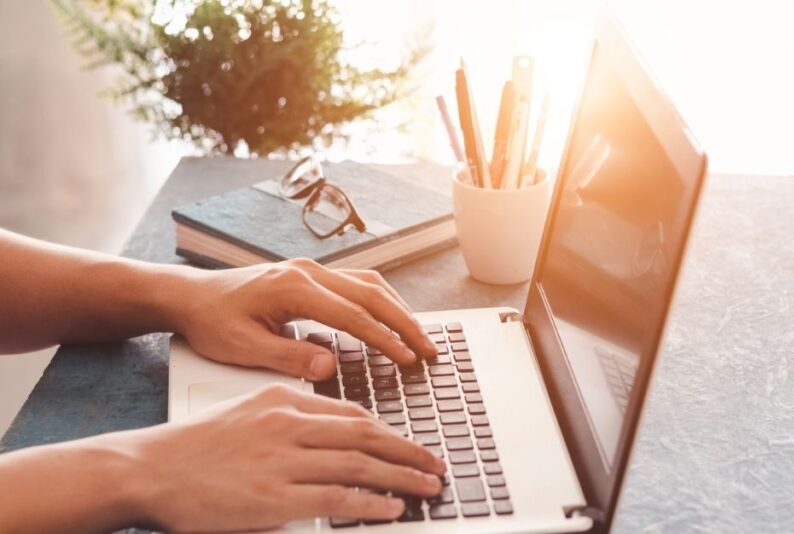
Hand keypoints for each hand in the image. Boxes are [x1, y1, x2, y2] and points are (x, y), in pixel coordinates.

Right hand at [0, 385, 443, 532]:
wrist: (147, 468)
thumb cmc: (194, 446)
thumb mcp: (248, 411)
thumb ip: (293, 417)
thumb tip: (336, 431)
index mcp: (285, 400)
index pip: (354, 415)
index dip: (391, 432)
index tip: (412, 445)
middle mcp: (289, 424)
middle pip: (367, 436)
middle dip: (408, 451)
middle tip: (436, 463)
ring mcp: (282, 460)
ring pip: (359, 466)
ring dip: (401, 477)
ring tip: (427, 487)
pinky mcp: (274, 497)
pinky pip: (337, 498)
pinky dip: (370, 503)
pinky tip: (392, 508)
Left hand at [168, 258, 436, 379]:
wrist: (189, 296)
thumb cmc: (211, 322)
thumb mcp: (243, 348)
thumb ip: (288, 357)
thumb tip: (329, 367)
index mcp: (294, 288)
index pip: (353, 315)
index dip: (385, 339)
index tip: (408, 358)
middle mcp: (308, 272)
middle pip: (372, 294)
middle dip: (404, 323)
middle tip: (428, 350)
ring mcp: (311, 270)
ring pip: (370, 284)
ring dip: (398, 309)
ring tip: (419, 336)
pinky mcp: (311, 276)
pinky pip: (357, 283)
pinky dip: (381, 301)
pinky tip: (392, 318)